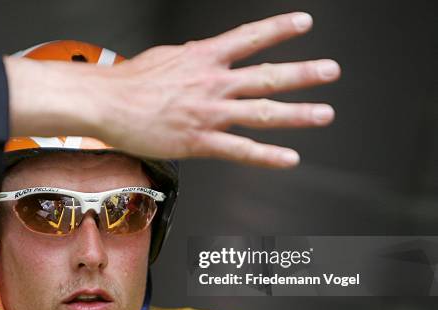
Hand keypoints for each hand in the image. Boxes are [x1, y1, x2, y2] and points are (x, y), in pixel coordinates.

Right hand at [5, 12, 339, 167]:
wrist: (106, 103)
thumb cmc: (130, 82)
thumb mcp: (166, 56)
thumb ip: (192, 56)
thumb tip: (205, 53)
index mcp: (203, 58)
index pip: (250, 38)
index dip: (279, 28)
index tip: (303, 22)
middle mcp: (213, 83)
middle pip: (267, 75)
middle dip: (303, 73)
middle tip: (330, 71)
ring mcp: (209, 113)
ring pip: (262, 112)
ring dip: (298, 113)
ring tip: (324, 113)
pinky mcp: (199, 141)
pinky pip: (240, 150)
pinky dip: (267, 156)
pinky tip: (289, 158)